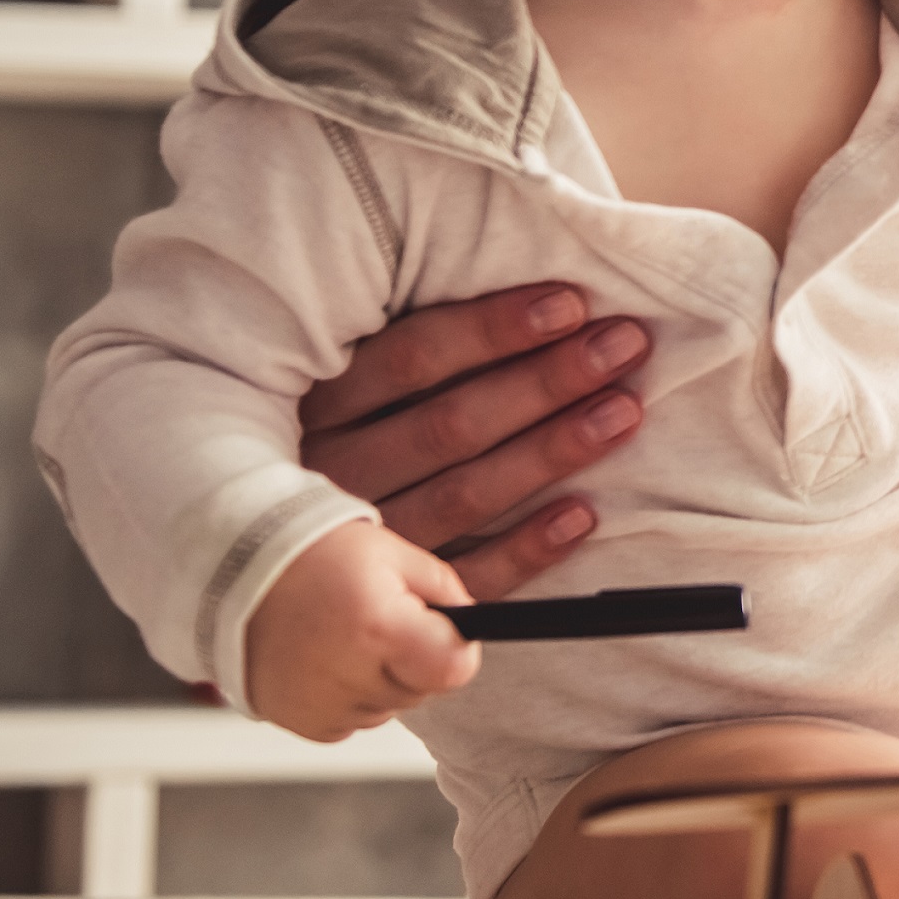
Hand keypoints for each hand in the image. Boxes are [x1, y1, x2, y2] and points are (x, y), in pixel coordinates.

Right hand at [244, 519, 480, 740]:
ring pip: (389, 707)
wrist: (236, 572)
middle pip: (423, 690)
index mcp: (380, 629)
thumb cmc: (318, 555)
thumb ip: (445, 590)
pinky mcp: (301, 723)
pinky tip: (327, 659)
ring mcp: (322, 706)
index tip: (443, 631)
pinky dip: (349, 696)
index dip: (458, 650)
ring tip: (348, 634)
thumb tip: (470, 625)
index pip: (454, 670)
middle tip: (382, 619)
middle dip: (416, 659)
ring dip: (381, 679)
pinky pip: (352, 720)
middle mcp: (350, 676)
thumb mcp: (395, 553)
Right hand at [299, 283, 648, 599]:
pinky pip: (465, 578)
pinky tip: (583, 515)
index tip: (573, 304)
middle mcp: (332, 471)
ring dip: (550, 453)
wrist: (275, 562)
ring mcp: (358, 541)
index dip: (494, 330)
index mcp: (318, 404)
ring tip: (623, 412)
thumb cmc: (350, 433)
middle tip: (623, 346)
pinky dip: (526, 549)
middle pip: (448, 425)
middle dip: (544, 383)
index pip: (410, 358)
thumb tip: (546, 300)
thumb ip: (421, 348)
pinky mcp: (389, 598)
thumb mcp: (355, 379)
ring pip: (463, 495)